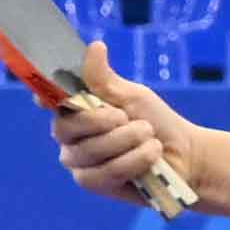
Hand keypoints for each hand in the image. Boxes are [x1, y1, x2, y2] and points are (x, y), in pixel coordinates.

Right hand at [51, 72, 201, 209]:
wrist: (183, 154)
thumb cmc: (155, 121)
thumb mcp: (131, 95)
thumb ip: (104, 78)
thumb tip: (94, 46)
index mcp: (75, 109)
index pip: (50, 100)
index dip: (46, 96)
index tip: (46, 96)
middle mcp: (69, 136)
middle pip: (68, 127)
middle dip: (105, 121)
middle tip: (130, 118)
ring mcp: (78, 162)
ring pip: (91, 150)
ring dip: (128, 141)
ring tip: (150, 138)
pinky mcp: (92, 183)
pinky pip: (106, 171)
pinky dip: (134, 161)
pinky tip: (150, 156)